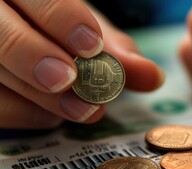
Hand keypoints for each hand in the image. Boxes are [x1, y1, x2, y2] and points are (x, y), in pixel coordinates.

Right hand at [0, 0, 162, 128]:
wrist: (30, 41)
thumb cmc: (59, 33)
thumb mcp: (86, 32)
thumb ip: (115, 50)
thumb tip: (152, 75)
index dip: (60, 18)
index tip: (91, 45)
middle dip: (35, 56)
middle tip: (71, 80)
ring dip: (40, 97)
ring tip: (83, 109)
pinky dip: (27, 115)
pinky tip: (55, 115)